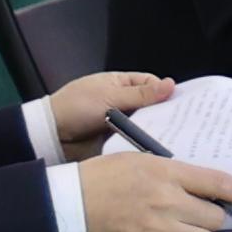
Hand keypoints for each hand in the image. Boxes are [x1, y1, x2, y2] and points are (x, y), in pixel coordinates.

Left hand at [40, 69, 176, 156]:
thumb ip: (141, 94)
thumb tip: (170, 85)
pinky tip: (154, 147)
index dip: (165, 92)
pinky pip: (136, 140)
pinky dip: (143, 143)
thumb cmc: (73, 108)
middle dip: (163, 113)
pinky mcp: (117, 140)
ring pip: (146, 125)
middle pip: (152, 106)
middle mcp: (123, 102)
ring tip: (172, 137)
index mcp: (120, 84)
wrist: (50, 135)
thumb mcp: (109, 97)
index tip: (180, 102)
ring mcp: (120, 122)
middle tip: (182, 122)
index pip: (151, 84)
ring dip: (154, 130)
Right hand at [76, 148, 231, 231]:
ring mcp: (158, 231)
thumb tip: (205, 188)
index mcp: (166, 173)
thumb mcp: (141, 161)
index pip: (218, 184)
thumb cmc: (103, 178)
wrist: (68, 205)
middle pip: (215, 217)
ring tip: (184, 228)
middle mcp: (167, 202)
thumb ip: (175, 173)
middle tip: (202, 213)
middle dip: (213, 215)